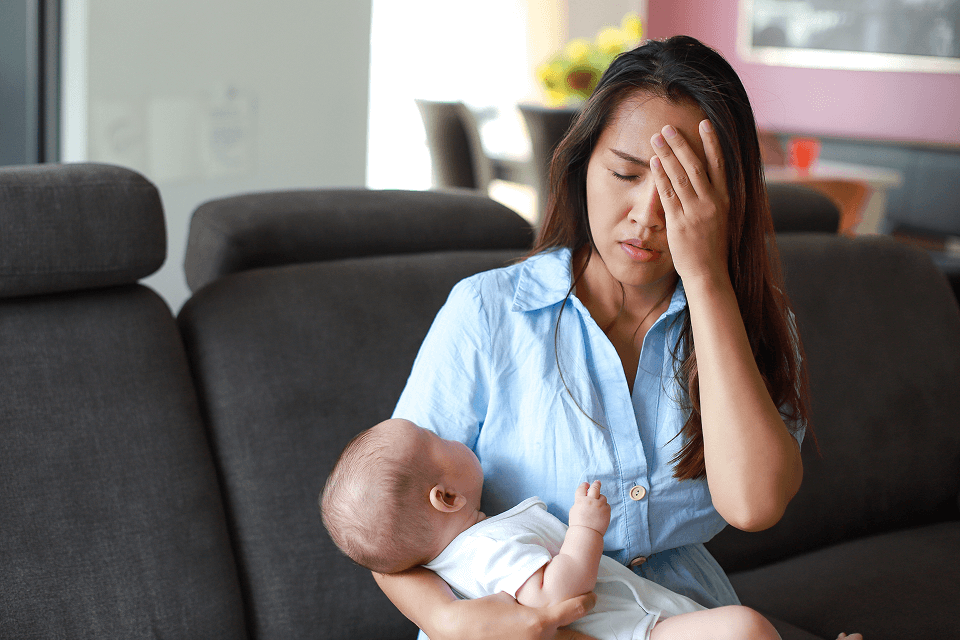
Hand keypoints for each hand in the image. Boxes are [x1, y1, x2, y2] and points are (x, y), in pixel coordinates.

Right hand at [442, 591, 599, 639]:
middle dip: (592, 638)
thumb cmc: (484, 609)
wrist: (459, 629)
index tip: (593, 597)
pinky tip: (556, 638)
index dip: (587, 601)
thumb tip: (539, 593)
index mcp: (539, 622)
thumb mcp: (510, 596)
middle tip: (604, 635)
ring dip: (574, 639)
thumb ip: (531, 598)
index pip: (575, 609)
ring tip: (590, 638)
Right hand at [568, 481, 609, 535]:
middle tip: (597, 482)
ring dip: (600, 499)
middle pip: (595, 488)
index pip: (582, 488)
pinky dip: (604, 507)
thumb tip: (585, 499)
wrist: (586, 533)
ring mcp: (599, 505)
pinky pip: (607, 505)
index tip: (586, 484)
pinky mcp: (606, 510)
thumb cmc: (578, 524)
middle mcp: (590, 500)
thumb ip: (580, 503)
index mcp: (580, 500)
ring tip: (598, 505)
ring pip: (602, 497)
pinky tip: (601, 512)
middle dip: (596, 484)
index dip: (584, 485)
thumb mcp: (574, 511)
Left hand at [650, 119, 729, 283]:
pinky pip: (668, 195)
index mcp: (725, 199)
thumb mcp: (720, 218)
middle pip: (696, 166)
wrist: (708, 272)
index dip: (712, 143)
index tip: (705, 124)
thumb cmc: (711, 246)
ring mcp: (696, 212)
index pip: (720, 165)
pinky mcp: (679, 223)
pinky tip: (653, 162)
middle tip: (668, 127)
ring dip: (667, 154)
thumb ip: (713, 198)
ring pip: (680, 176)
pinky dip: (660, 177)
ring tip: (657, 138)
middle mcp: (712, 203)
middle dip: (681, 144)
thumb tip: (705, 180)